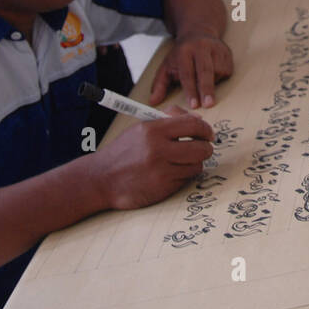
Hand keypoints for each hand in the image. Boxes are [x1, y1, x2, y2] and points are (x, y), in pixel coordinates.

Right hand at [91, 111, 214, 209]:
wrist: (100, 179)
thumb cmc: (125, 151)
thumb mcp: (142, 127)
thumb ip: (170, 119)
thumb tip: (200, 120)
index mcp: (153, 130)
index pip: (193, 125)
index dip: (206, 129)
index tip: (208, 134)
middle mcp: (157, 150)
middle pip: (201, 148)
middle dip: (206, 148)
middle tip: (202, 148)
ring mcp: (160, 171)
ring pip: (196, 166)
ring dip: (194, 163)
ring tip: (182, 161)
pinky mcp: (162, 188)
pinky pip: (185, 179)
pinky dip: (182, 176)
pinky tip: (170, 173)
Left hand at [151, 27, 232, 108]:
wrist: (198, 32)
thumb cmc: (181, 54)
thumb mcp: (167, 66)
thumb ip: (159, 85)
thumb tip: (153, 102)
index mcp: (183, 51)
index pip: (187, 73)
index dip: (191, 90)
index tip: (193, 105)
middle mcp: (200, 47)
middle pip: (205, 71)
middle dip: (207, 89)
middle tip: (208, 105)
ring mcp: (215, 48)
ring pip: (218, 72)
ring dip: (213, 83)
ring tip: (205, 81)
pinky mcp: (226, 52)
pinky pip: (227, 70)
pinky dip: (221, 77)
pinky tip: (214, 72)